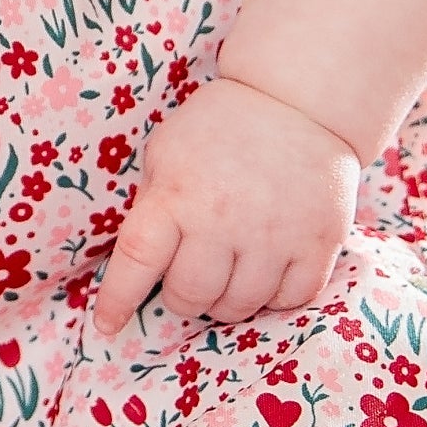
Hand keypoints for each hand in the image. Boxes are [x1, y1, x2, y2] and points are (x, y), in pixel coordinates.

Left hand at [92, 77, 359, 332]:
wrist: (298, 101)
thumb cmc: (219, 128)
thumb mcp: (167, 153)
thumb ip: (152, 204)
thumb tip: (139, 265)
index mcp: (176, 195)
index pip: (136, 261)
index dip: (117, 300)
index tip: (108, 325)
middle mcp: (222, 219)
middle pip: (190, 296)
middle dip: (183, 297)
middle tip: (190, 278)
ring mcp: (274, 234)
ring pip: (239, 306)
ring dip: (227, 301)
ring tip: (228, 273)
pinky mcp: (318, 243)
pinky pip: (290, 300)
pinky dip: (274, 297)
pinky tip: (267, 272)